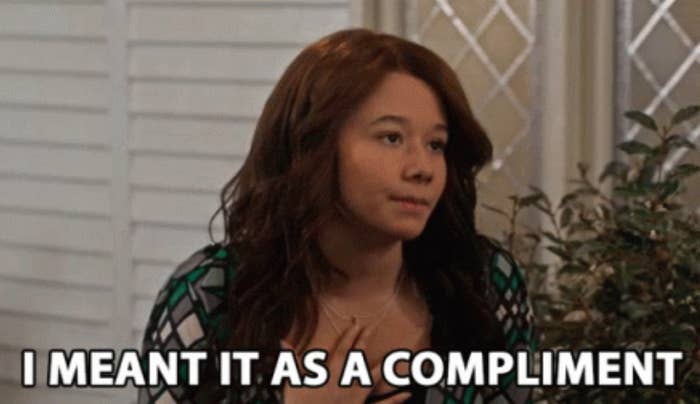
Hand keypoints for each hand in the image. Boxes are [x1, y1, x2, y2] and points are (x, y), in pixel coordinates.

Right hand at [280, 320, 410, 403]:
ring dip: (384, 366)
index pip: (342, 347)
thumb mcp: (291, 382)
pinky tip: (407, 393)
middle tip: (371, 328)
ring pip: (373, 376)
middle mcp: (346, 379)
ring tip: (394, 357)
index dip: (350, 334)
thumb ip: (291, 360)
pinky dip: (394, 399)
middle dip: (364, 341)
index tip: (356, 323)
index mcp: (330, 371)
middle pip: (358, 356)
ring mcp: (356, 395)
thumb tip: (283, 341)